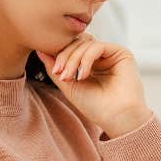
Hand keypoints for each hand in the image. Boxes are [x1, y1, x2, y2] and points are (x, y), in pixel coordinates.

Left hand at [36, 36, 152, 138]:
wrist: (117, 118)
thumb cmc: (95, 106)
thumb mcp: (68, 85)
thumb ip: (54, 68)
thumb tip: (39, 50)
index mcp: (89, 63)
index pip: (71, 48)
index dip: (60, 55)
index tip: (55, 71)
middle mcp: (100, 56)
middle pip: (77, 43)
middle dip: (65, 57)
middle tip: (60, 73)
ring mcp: (110, 54)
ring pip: (85, 43)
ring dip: (74, 59)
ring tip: (70, 77)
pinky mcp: (121, 53)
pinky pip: (97, 46)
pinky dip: (86, 59)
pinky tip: (83, 75)